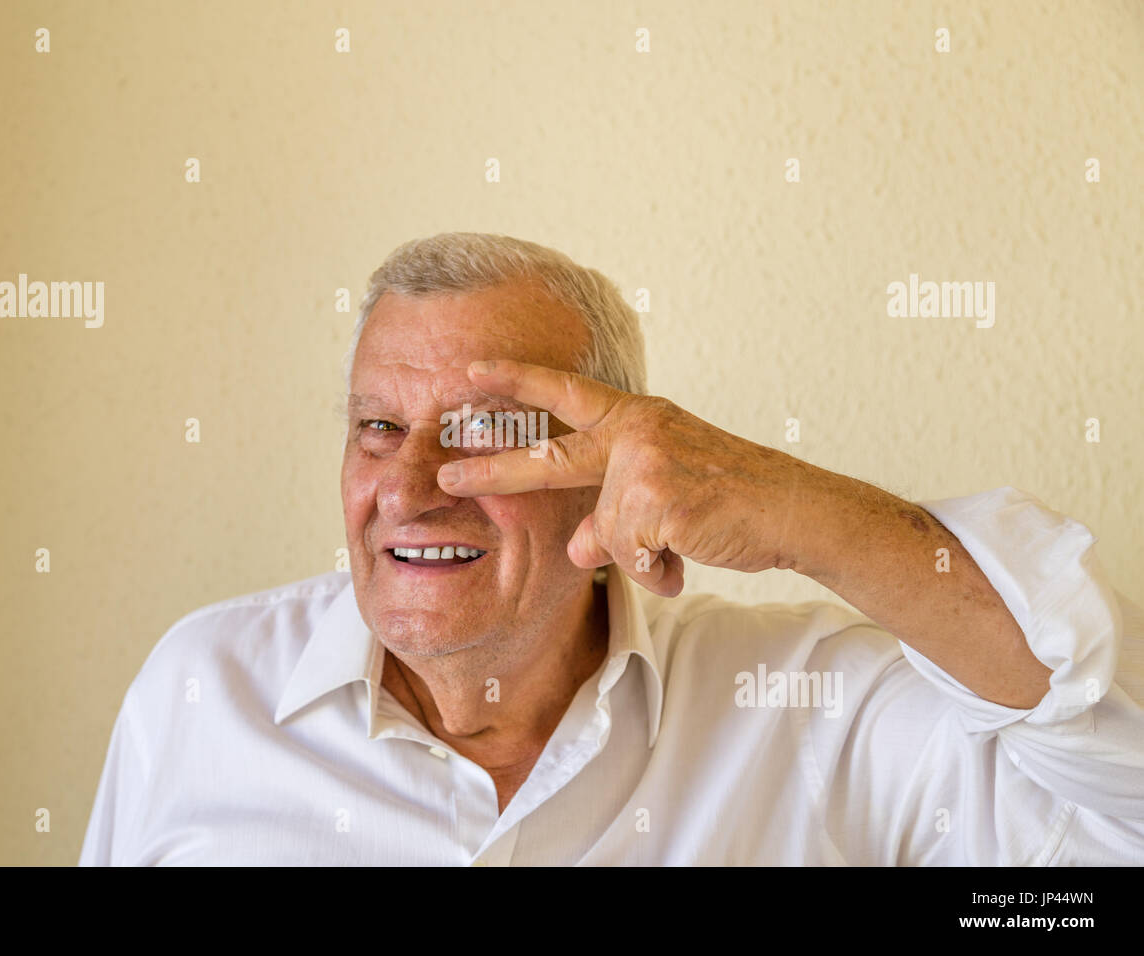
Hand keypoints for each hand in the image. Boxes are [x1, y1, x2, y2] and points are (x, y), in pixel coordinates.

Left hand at [436, 359, 836, 596]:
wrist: (791, 507)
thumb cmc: (731, 497)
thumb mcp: (663, 493)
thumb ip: (609, 512)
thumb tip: (572, 548)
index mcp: (636, 419)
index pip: (566, 391)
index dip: (517, 379)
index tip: (471, 371)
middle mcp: (635, 433)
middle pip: (549, 458)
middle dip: (492, 470)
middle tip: (443, 474)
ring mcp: (643, 465)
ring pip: (606, 533)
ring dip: (643, 554)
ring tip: (684, 543)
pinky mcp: (655, 501)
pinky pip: (632, 558)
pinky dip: (659, 571)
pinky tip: (689, 554)